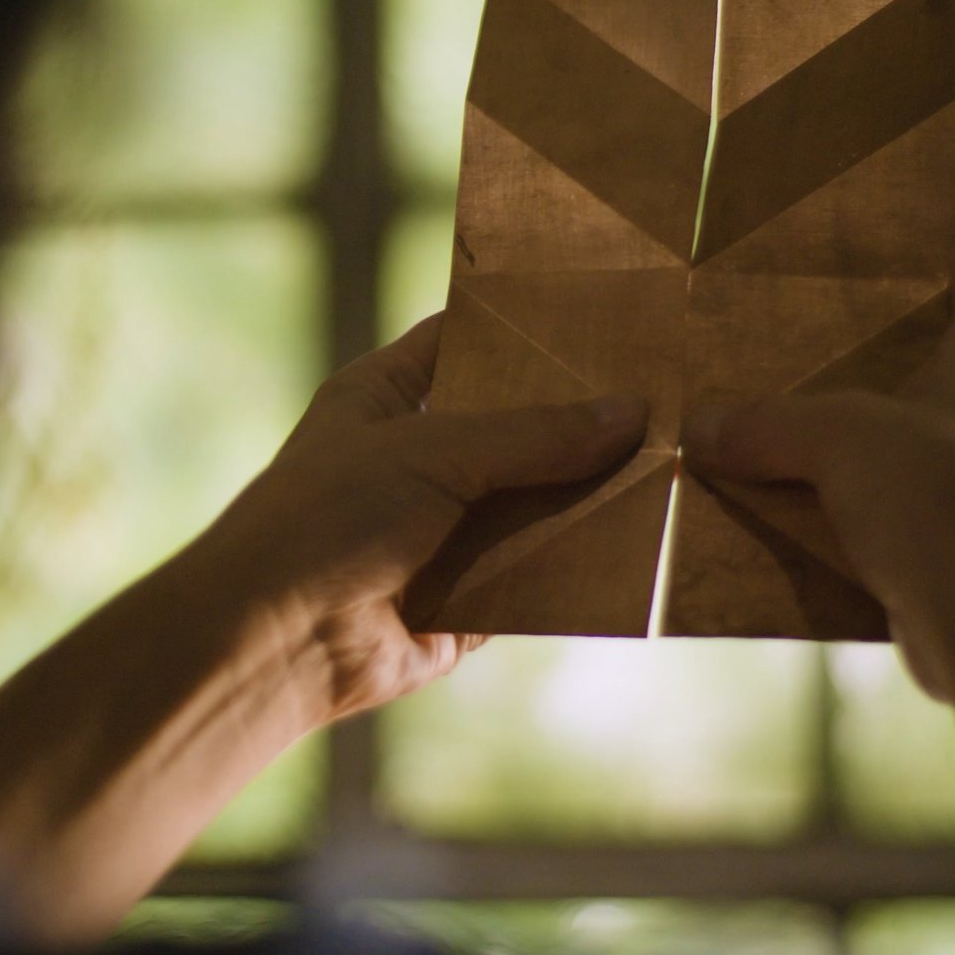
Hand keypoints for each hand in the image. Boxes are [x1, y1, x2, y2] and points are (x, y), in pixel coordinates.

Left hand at [172, 316, 646, 723]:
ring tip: (681, 460)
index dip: (532, 327)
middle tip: (670, 391)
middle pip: (517, 426)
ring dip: (591, 494)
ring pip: (536, 502)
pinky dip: (579, 566)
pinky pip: (538, 575)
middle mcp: (418, 457)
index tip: (612, 312)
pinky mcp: (467, 599)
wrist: (274, 641)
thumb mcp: (433, 450)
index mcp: (387, 395)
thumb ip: (533, 433)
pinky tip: (648, 544)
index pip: (469, 340)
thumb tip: (631, 413)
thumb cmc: (326, 517)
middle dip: (582, 417)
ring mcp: (444, 530)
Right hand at [683, 213, 954, 703]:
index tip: (889, 235)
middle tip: (823, 339)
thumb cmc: (938, 496)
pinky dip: (890, 503)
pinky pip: (938, 502)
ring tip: (814, 429)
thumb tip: (701, 430)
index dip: (946, 230)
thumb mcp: (831, 438)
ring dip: (892, 429)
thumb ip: (765, 425)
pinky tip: (828, 514)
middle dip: (898, 342)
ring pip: (952, 427)